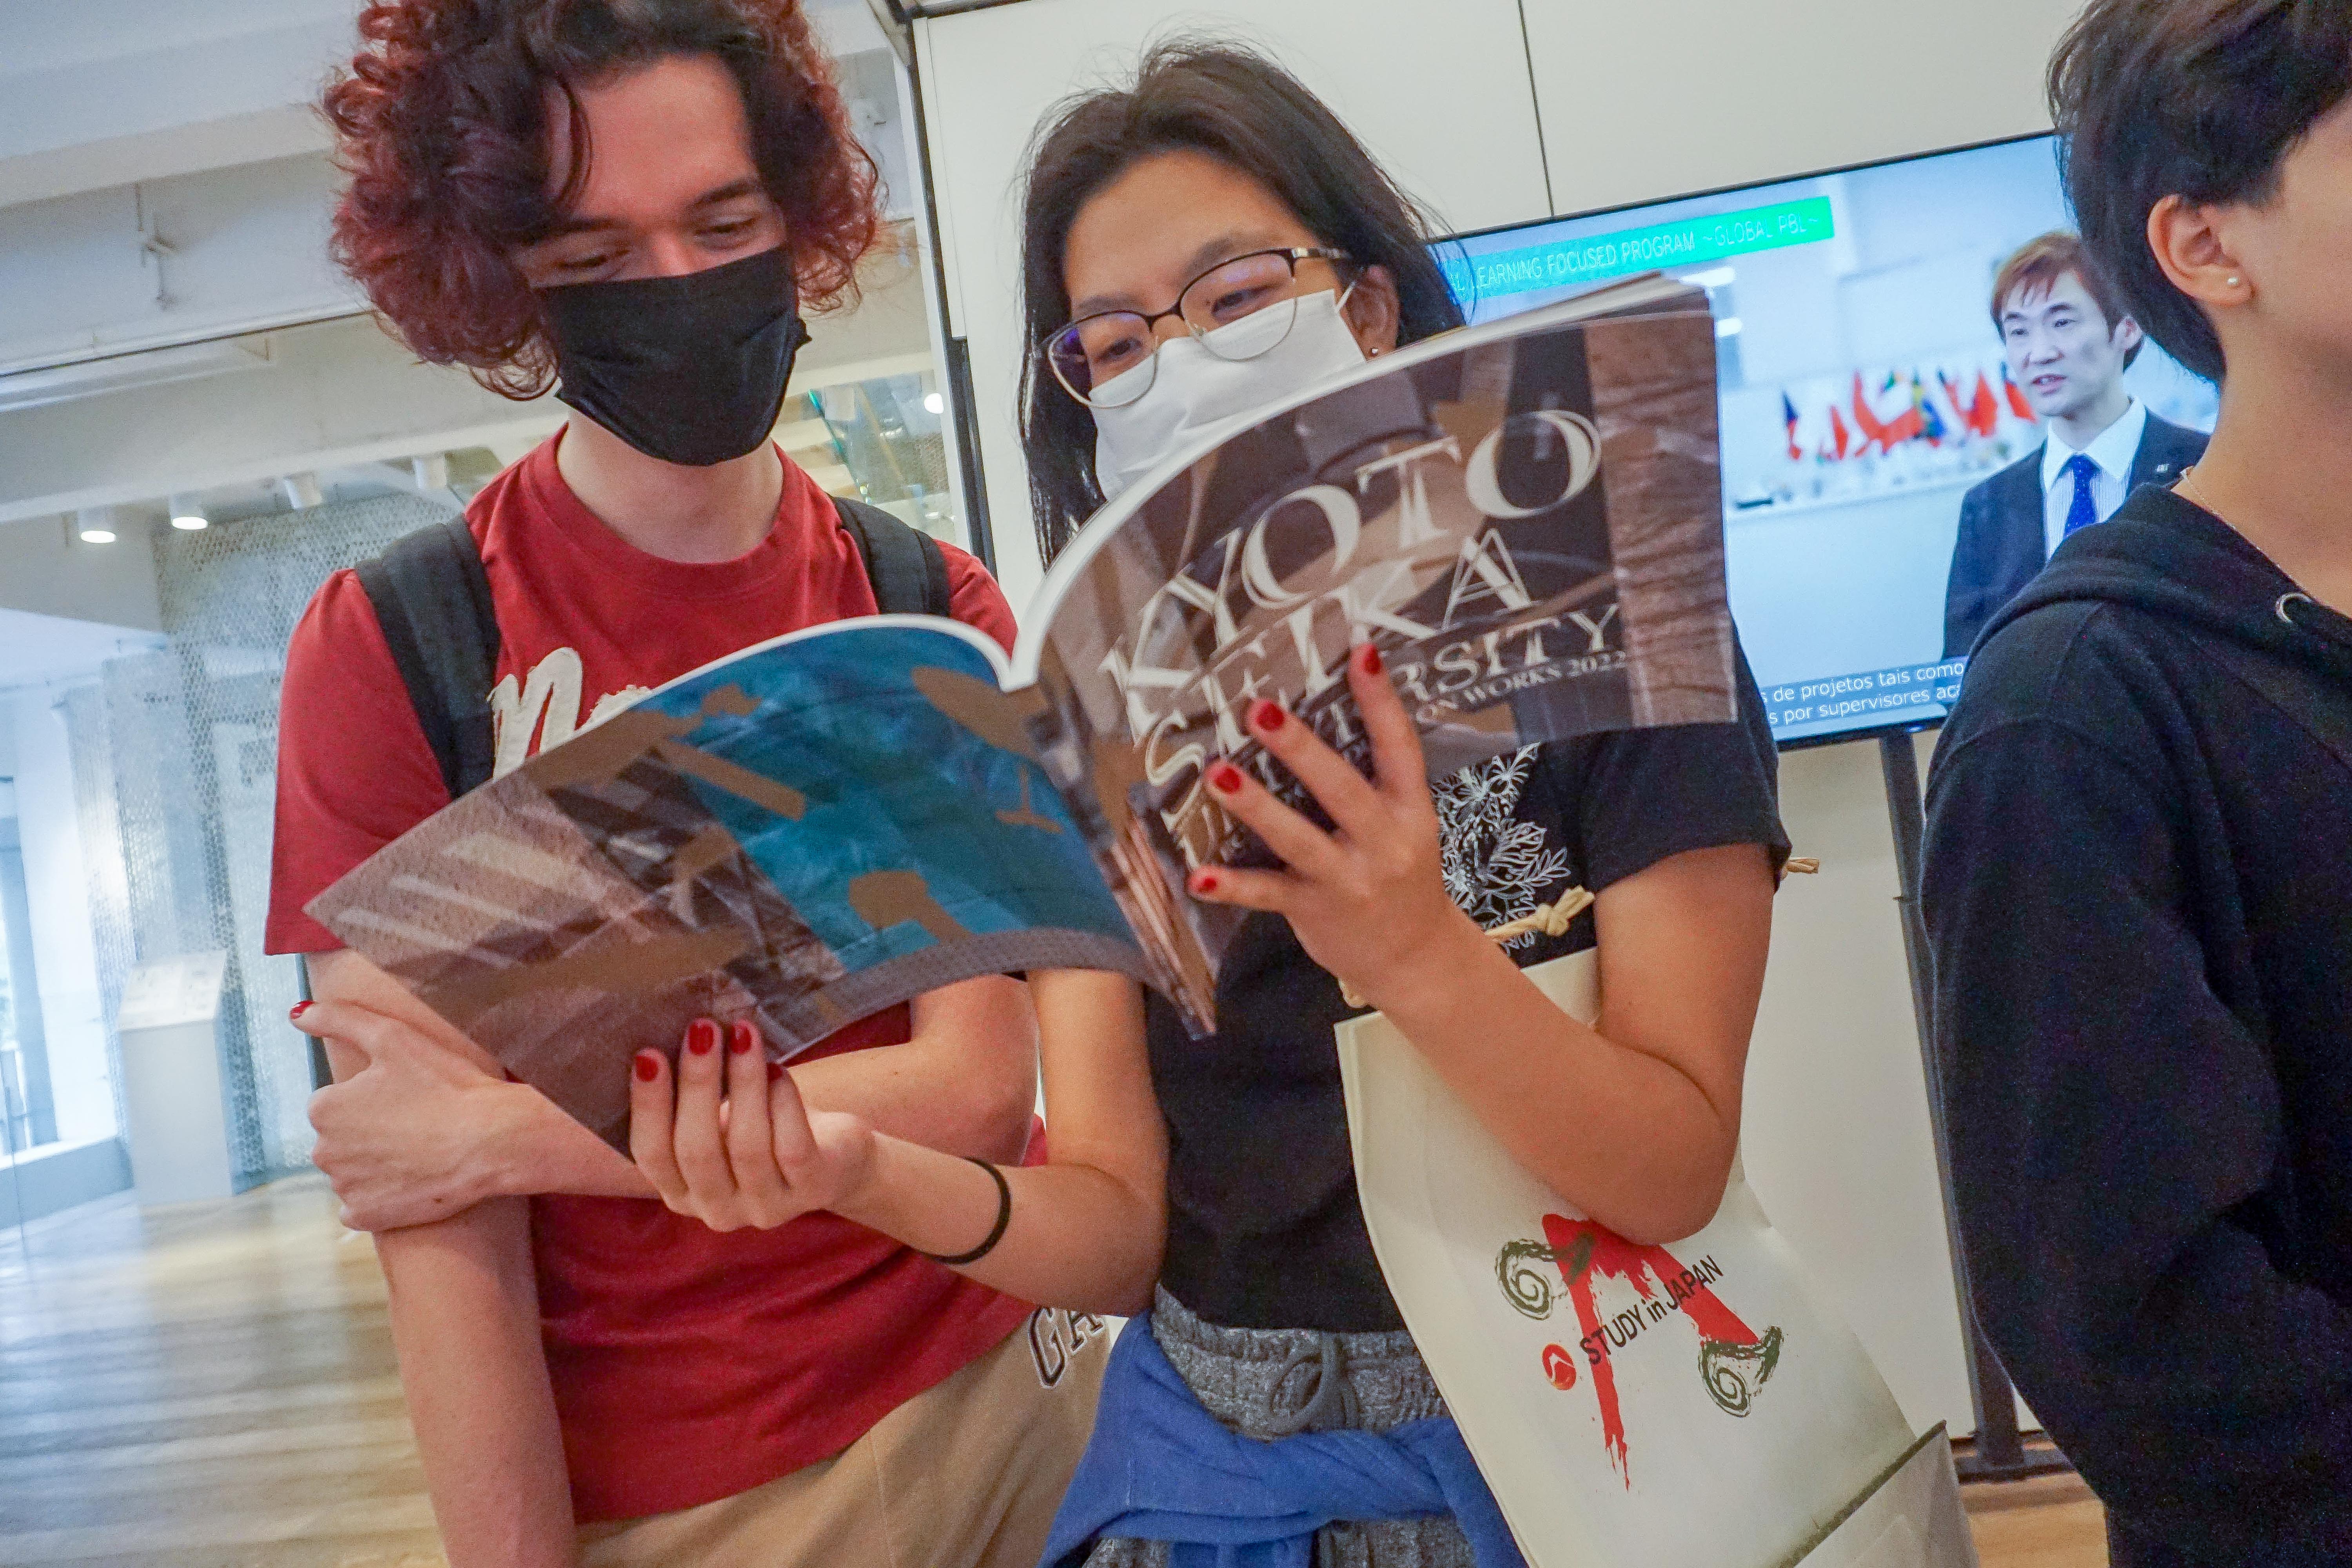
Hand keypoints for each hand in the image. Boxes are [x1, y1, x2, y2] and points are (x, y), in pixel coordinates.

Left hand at [294, 998, 536, 1229]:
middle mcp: (323, 1151)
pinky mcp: (366, 1216)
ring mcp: (345, 1188)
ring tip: (419, 1150)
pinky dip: (377, 1197)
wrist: (491, 1141)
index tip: (404, 1097)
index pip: (333, 1103)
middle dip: (367, 1131)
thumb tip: (295, 1015)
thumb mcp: (393, 1037)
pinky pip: (358, 1207)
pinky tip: (408, 1180)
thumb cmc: (446, 1084)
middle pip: (340, 1138)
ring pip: (350, 1171)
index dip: (370, 1098)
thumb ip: (339, 1020)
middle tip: (415, 1122)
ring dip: (374, 1163)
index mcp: (324, 1107)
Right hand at [630, 1019, 876, 1231]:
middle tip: (702, 1029)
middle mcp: (717, 1211)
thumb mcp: (718, 1119)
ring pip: (746, 1146)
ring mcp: (766, 1208)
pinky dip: (783, 1104)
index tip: (648, 1054)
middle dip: (697, 1084)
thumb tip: (673, 1038)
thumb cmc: (762, 1126)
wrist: (834, 1156)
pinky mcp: (811, 1191)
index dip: (647, 1106)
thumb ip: (690, 1097)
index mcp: (680, 1193)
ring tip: (744, 1035)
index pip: (651, 1155)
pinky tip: (777, 1070)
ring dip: (743, 1083)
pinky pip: (792, 1148)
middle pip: (697, 1150)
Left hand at [1187, 644, 1484, 1008]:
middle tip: (1259, 709)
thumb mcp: (1403, 824)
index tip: (1360, 651)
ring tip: (1217, 775)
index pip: (1399, 747)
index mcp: (1410, 809)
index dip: (1381, 700)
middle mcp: (1384, 841)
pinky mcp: (1315, 910)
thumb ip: (1367, 782)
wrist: (1414, 958)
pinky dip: (1232, 886)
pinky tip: (1196, 876)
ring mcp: (1349, 878)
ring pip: (1298, 838)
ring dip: (1256, 807)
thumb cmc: (1397, 875)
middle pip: (1342, 788)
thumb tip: (1305, 723)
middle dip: (1300, 749)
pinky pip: (1268, 894)